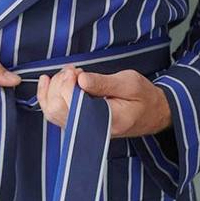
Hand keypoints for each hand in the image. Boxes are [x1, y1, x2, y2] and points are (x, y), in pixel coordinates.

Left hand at [36, 64, 171, 138]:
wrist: (152, 113)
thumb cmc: (144, 97)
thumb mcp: (130, 83)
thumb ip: (104, 82)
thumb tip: (80, 79)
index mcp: (106, 121)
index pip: (72, 104)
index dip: (68, 83)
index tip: (77, 71)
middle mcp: (90, 129)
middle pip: (56, 108)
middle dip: (59, 83)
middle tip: (74, 70)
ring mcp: (82, 129)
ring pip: (51, 111)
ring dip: (53, 87)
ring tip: (68, 74)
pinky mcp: (78, 124)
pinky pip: (54, 113)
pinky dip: (46, 95)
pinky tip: (47, 81)